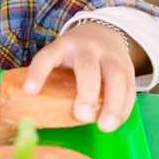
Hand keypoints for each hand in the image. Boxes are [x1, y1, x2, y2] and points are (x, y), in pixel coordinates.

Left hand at [21, 23, 137, 132]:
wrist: (104, 32)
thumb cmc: (73, 55)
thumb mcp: (59, 56)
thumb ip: (50, 76)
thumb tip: (32, 109)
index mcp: (63, 46)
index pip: (48, 56)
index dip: (38, 72)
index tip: (28, 91)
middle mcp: (88, 48)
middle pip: (88, 67)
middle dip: (86, 92)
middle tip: (82, 116)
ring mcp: (110, 57)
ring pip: (116, 77)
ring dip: (112, 103)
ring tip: (105, 126)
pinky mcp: (128, 68)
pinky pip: (130, 87)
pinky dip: (124, 107)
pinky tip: (116, 122)